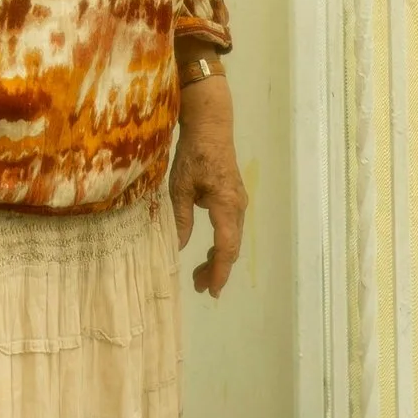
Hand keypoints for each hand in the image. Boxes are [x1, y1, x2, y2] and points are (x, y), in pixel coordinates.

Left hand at [169, 68, 246, 297]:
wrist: (211, 126)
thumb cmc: (194, 154)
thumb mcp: (180, 187)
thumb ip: (180, 219)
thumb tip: (179, 247)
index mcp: (226, 205)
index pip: (226, 247)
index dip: (219, 271)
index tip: (212, 290)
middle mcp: (238, 207)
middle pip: (232, 247)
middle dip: (217, 269)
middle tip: (199, 286)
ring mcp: (238, 202)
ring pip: (232, 239)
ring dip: (219, 258)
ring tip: (200, 274)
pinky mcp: (234, 197)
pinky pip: (231, 229)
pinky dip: (221, 244)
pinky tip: (208, 250)